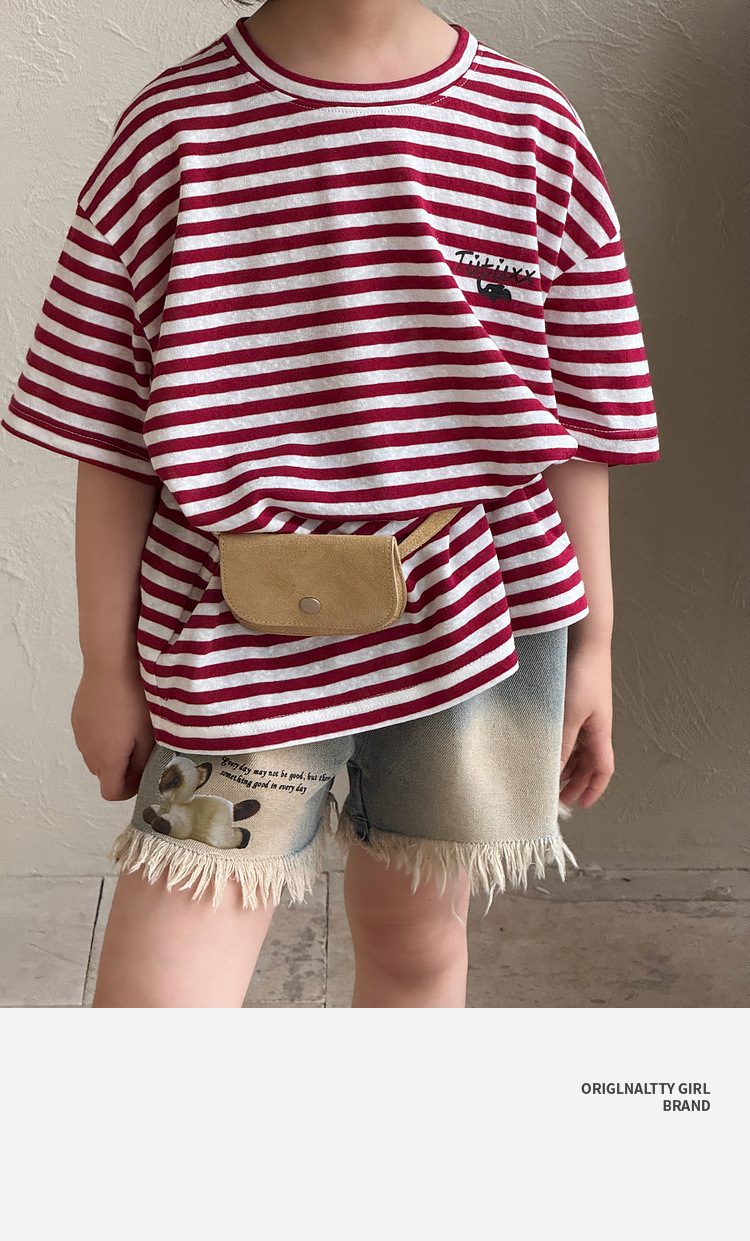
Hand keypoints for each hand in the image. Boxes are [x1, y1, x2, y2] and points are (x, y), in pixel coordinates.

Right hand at [71, 663, 155, 800]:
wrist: (110, 666)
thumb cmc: (134, 700)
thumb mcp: (149, 735)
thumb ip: (144, 762)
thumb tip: (140, 777)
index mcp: (108, 760)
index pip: (112, 793)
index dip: (129, 790)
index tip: (142, 775)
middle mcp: (89, 752)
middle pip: (104, 775)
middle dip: (121, 770)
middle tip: (140, 750)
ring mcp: (80, 736)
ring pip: (95, 757)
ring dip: (110, 753)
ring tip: (127, 730)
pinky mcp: (77, 720)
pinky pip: (89, 739)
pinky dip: (101, 737)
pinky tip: (115, 717)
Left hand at [559, 641, 614, 809]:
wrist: (583, 641)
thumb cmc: (580, 677)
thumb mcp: (568, 715)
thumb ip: (561, 744)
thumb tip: (551, 773)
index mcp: (600, 732)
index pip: (602, 769)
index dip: (594, 789)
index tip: (579, 805)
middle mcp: (595, 726)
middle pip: (589, 762)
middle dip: (575, 781)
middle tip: (555, 797)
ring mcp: (585, 713)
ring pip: (577, 748)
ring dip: (566, 764)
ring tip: (546, 776)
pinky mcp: (573, 700)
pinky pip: (568, 732)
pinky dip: (559, 744)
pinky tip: (543, 746)